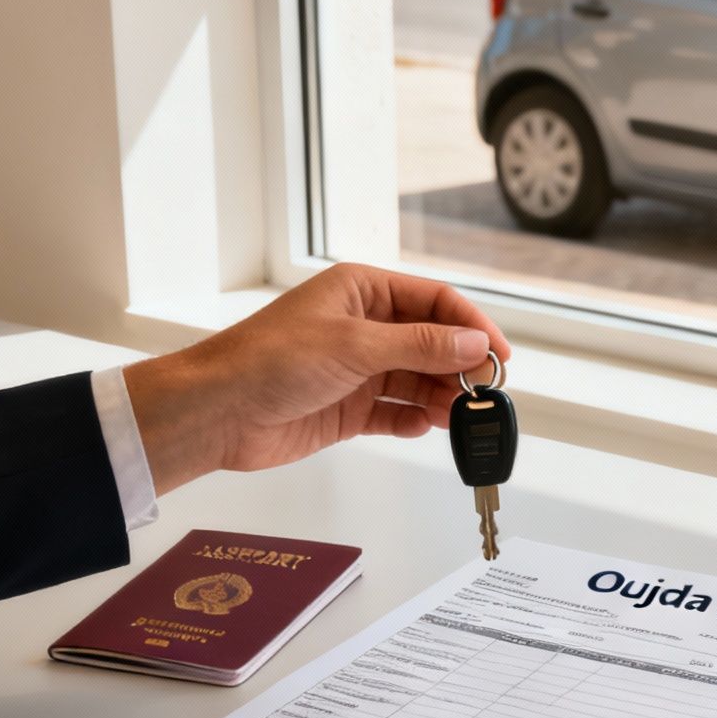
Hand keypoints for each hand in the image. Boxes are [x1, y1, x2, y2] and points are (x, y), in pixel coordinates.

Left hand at [121, 264, 509, 493]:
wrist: (217, 412)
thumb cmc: (268, 360)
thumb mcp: (355, 345)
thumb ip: (420, 346)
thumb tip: (473, 344)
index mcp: (362, 291)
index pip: (435, 302)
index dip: (471, 326)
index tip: (499, 355)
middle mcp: (363, 326)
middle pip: (431, 343)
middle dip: (460, 367)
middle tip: (486, 393)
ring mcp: (356, 369)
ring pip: (417, 380)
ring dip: (442, 397)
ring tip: (463, 417)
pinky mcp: (347, 408)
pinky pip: (394, 412)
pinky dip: (412, 420)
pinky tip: (424, 426)